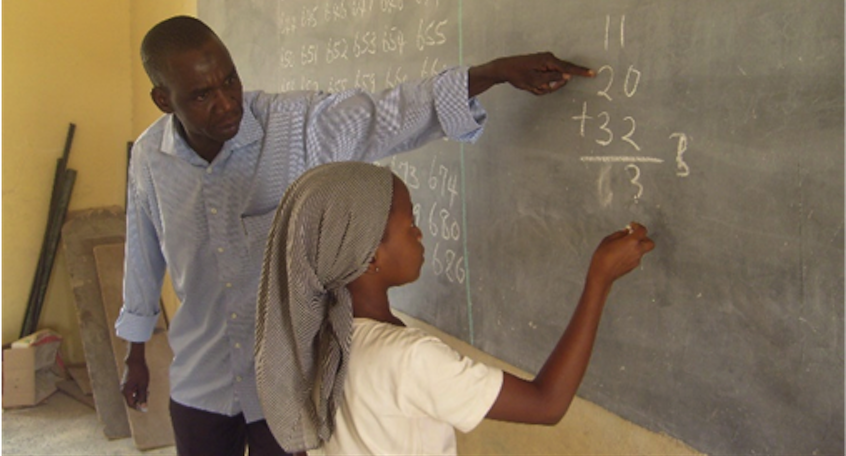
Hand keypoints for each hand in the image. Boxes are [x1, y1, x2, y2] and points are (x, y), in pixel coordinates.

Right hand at [121, 343, 149, 411]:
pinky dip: (138, 390)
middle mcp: (123, 390)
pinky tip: (144, 385)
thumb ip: (143, 397)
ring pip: (133, 395)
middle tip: (148, 394)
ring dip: (140, 394)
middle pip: (132, 400)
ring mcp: (124, 386)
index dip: (139, 407)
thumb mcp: (143, 386)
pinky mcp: (127, 383)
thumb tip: (143, 407)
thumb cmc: (140, 372)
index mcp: (126, 392)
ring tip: (147, 389)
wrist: (136, 360)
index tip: (146, 406)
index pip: (131, 404)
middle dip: (140, 399)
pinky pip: (132, 390)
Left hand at [469, 52, 594, 96]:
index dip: (581, 72)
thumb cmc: (519, 75)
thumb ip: (553, 79)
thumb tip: (567, 77)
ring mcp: (545, 62)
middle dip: (549, 86)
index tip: (593, 73)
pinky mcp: (542, 66)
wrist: (505, 68)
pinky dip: (539, 84)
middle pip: (559, 77)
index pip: (569, 68)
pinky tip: (530, 83)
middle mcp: (549, 59)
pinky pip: (546, 79)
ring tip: (530, 85)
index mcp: (549, 61)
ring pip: (552, 80)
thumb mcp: (536, 81)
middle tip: (535, 87)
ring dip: (543, 86)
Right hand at [587, 222, 654, 286]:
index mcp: (632, 241)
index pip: (642, 231)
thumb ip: (620, 234)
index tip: (632, 226)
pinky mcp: (634, 265)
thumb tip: (626, 232)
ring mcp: (637, 259)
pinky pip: (637, 256)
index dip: (638, 226)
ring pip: (642, 250)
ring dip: (637, 246)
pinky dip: (632, 253)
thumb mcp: (608, 240)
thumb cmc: (603, 256)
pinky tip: (621, 254)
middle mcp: (637, 250)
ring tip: (624, 246)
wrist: (602, 273)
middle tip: (634, 236)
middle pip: (650, 242)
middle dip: (644, 238)